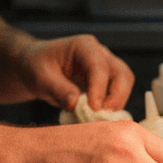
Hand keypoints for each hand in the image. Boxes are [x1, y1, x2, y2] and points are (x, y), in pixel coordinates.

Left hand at [17, 33, 135, 111]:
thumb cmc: (37, 66)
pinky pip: (119, 95)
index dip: (99, 89)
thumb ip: (58, 89)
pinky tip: (97, 115)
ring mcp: (106, 68)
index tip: (94, 108)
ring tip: (99, 116)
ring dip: (117, 103)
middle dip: (116, 97)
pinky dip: (112, 108)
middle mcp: (100, 55)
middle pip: (122, 74)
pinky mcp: (108, 83)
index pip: (99, 67)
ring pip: (125, 85)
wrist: (37, 68)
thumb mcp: (41, 77)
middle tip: (101, 114)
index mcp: (83, 47)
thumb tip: (75, 104)